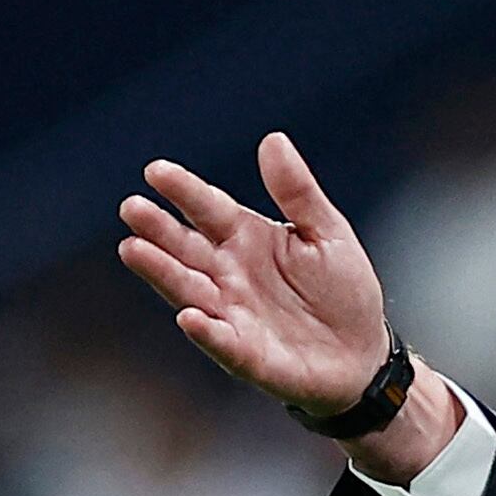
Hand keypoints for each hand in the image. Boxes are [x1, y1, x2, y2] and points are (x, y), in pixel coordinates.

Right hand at [115, 132, 387, 414]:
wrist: (362, 354)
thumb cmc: (342, 291)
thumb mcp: (328, 234)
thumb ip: (298, 193)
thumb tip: (274, 140)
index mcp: (245, 237)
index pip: (207, 209)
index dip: (183, 191)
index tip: (156, 171)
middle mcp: (228, 274)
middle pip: (186, 248)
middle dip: (158, 229)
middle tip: (132, 208)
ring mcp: (233, 314)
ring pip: (189, 291)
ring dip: (162, 273)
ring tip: (133, 250)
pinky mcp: (247, 355)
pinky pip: (223, 343)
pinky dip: (206, 332)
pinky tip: (190, 317)